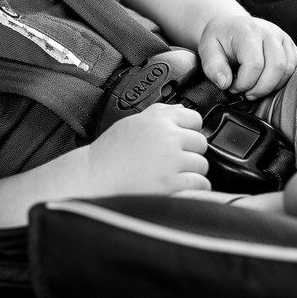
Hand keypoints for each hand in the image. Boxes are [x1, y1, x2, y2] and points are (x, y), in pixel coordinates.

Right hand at [86, 104, 209, 194]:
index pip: (195, 120)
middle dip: (191, 152)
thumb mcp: (132, 122)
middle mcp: (167, 138)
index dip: (190, 131)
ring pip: (202, 165)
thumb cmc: (110, 153)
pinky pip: (200, 183)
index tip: (183, 140)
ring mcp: (170, 161)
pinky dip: (195, 188)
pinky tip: (181, 187)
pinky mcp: (171, 183)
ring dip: (192, 171)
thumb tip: (182, 109)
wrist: (95, 177)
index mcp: (158, 121)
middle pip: (201, 143)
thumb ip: (159, 113)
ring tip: (175, 174)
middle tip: (175, 160)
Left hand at [198, 14, 296, 99]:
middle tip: (247, 93)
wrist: (230, 25)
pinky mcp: (291, 45)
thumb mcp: (207, 50)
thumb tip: (225, 83)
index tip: (233, 87)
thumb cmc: (220, 39)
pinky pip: (296, 66)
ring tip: (256, 88)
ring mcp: (283, 37)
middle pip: (277, 67)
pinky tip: (268, 82)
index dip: (244, 83)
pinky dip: (284, 80)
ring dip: (272, 86)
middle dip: (261, 88)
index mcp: (248, 31)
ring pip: (289, 69)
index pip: (254, 64)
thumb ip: (213, 67)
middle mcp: (269, 32)